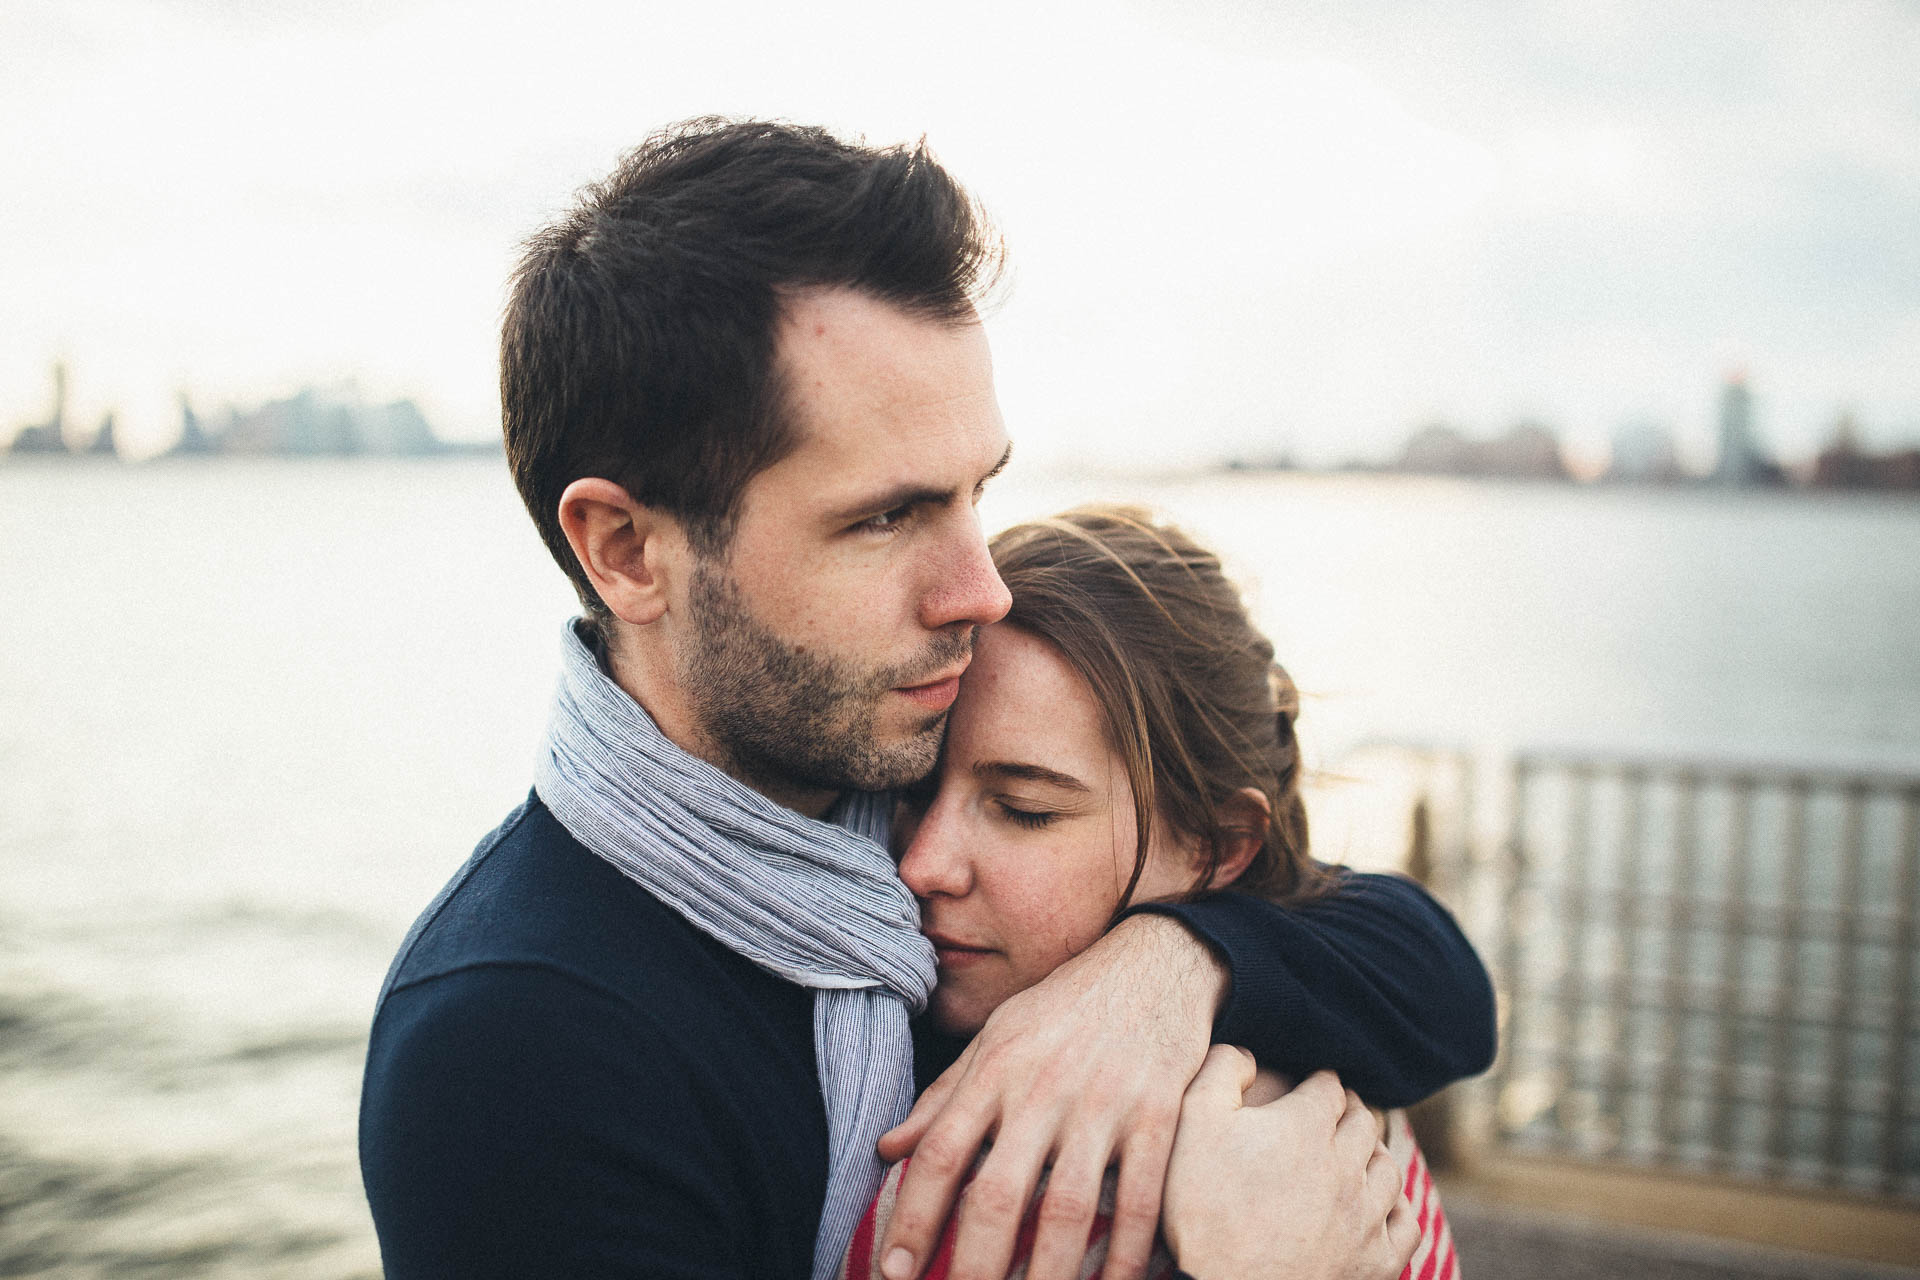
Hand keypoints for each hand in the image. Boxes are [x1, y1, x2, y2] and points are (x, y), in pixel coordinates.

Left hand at [874, 913, 1226, 1279]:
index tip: (893, 1272)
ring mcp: (1104, 1105)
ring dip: (1045, 1276)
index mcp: (996, 1068)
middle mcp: (1044, 1089)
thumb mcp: (996, 1034)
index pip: (943, 1152)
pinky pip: (1140, 1201)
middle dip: (972, 1266)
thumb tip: (889, 1147)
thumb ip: (944, 1095)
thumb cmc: (1066, 1006)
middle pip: (999, 1194)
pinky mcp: (1158, 1117)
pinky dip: (1126, 1257)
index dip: (914, 1216)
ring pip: (1068, 1209)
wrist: (1155, 962)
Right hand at [1163, 1051, 1418, 1279]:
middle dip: (1348, 1111)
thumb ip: (1220, 1072)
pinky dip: (1397, 1206)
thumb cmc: (1204, 1209)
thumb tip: (1247, 1053)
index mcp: (1308, 1126)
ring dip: (1373, 1153)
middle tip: (1333, 1114)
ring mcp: (1366, 1215)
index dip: (1318, 1081)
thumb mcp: (1192, 1124)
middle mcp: (1347, 1165)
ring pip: (1388, 1168)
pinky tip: (1381, 1205)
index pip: (1329, 1085)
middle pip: (1363, 1122)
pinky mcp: (1376, 1260)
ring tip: (1356, 1154)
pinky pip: (1406, 1223)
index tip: (1310, 1086)